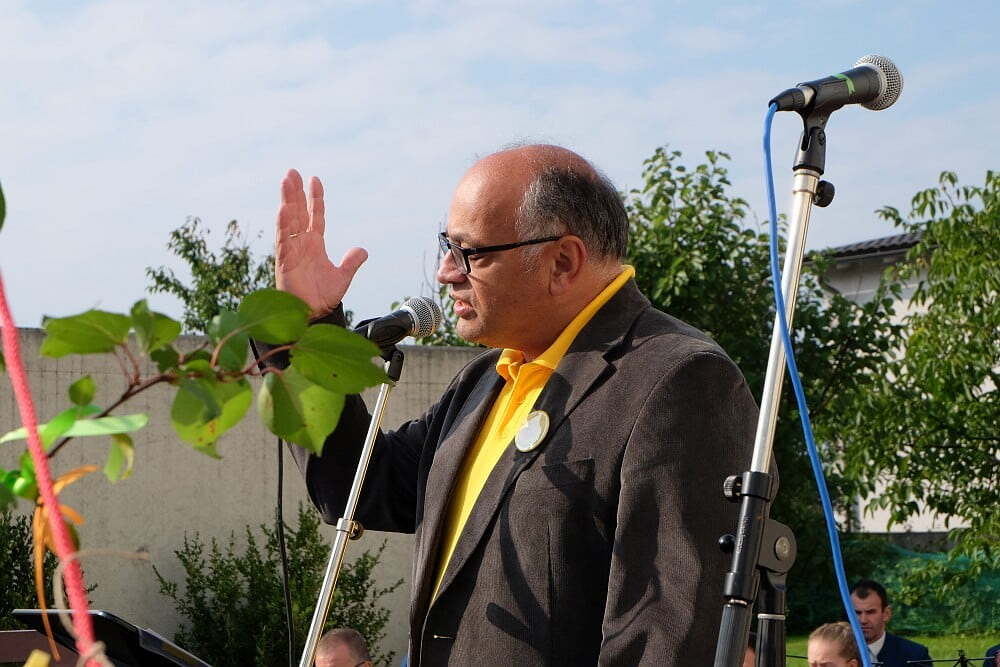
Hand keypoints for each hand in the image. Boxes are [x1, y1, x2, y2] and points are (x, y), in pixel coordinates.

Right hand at [275, 169, 367, 316]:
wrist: (314, 315)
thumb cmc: (323, 297)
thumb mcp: (342, 277)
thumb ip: (351, 262)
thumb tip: (363, 250)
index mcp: (315, 245)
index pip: (315, 216)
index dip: (315, 199)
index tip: (314, 179)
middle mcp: (301, 244)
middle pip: (298, 213)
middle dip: (295, 193)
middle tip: (291, 172)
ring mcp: (292, 251)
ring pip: (289, 222)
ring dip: (287, 202)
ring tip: (285, 182)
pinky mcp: (285, 261)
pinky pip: (284, 240)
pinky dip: (283, 225)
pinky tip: (283, 209)